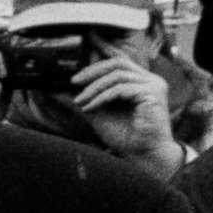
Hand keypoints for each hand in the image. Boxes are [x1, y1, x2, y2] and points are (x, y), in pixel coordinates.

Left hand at [72, 50, 183, 176]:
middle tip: (73, 82)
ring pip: (117, 75)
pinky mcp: (152, 94)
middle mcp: (150, 80)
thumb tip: (59, 90)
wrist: (143, 155)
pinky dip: (101, 97)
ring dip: (93, 88)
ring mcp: (153, 85)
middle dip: (92, 71)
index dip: (100, 57)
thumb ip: (83, 99)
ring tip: (79, 101)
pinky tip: (89, 108)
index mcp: (140, 82)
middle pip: (118, 63)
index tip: (80, 61)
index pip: (119, 62)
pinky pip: (120, 89)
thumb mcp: (98, 114)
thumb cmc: (125, 136)